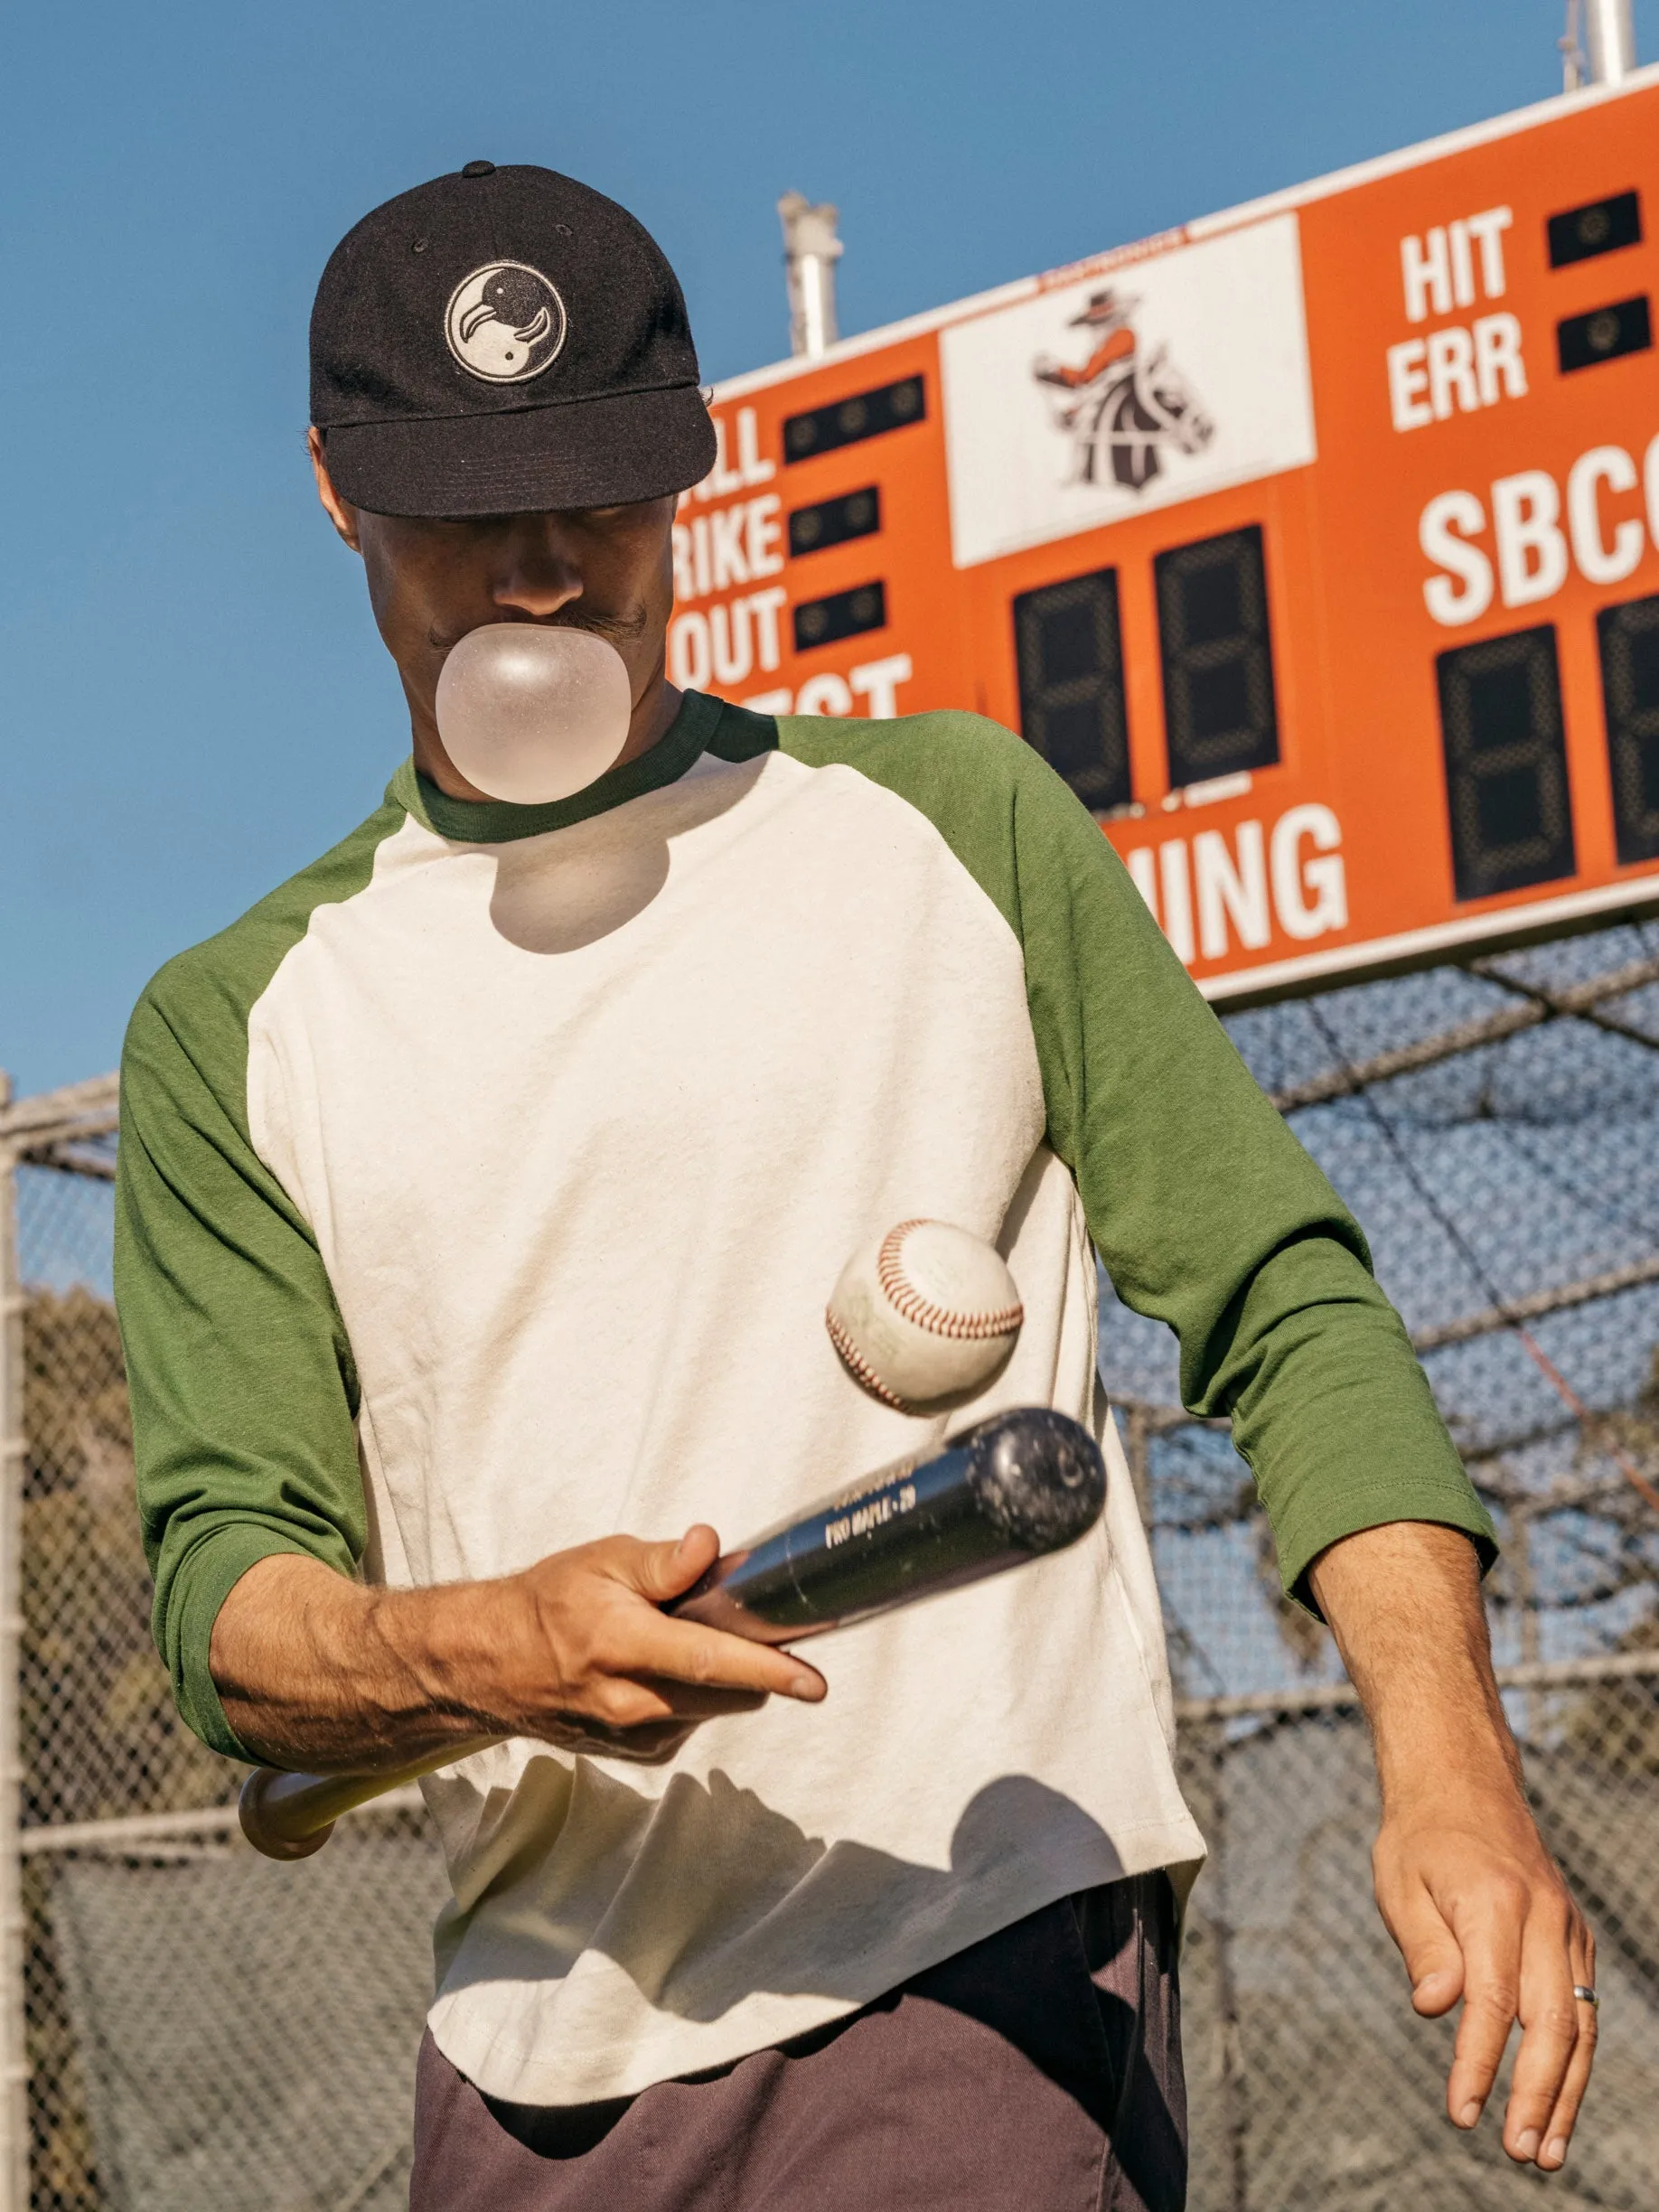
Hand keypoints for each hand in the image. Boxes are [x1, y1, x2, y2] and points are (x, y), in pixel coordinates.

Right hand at [211, 1532, 825, 1774]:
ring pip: (714, 1708)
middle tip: (748, 1622)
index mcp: (621, 1646)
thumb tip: (709, 1547)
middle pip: (728, 1692)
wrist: (488, 1665)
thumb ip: (662, 1561)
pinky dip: (694, 1695)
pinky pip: (691, 1721)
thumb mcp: (600, 1560)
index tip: (814, 1679)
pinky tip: (664, 1669)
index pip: (711, 1663)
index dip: (770, 1670)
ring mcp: (633, 1736)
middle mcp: (630, 1702)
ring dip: (719, 1677)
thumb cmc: (547, 1604)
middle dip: (753, 1662)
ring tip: (681, 1639)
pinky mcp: (637, 1754)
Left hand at [1373, 1780, 1594, 2169]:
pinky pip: (1583, 2004)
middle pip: (1552, 2023)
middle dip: (1537, 2095)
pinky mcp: (1573, 1933)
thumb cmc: (1420, 1834)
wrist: (1463, 1779)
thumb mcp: (1398, 1881)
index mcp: (1495, 1902)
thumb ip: (1423, 1947)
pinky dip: (1576, 2057)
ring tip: (1546, 2151)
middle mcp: (1543, 1916)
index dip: (1479, 2062)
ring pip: (1580, 2023)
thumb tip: (1435, 2010)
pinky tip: (1558, 2099)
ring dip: (1567, 2092)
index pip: (1493, 2000)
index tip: (1462, 2113)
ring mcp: (1566, 1925)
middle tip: (1517, 2152)